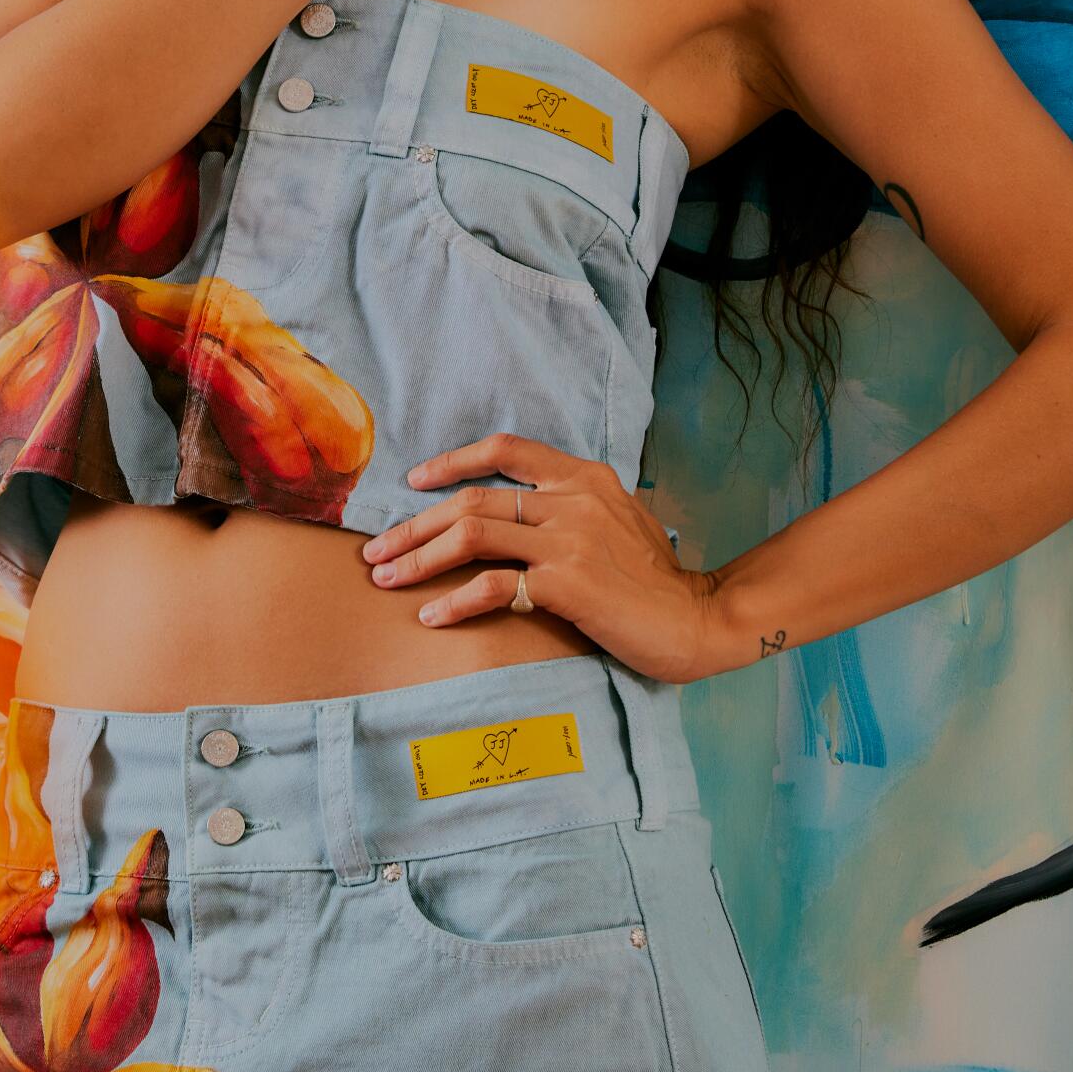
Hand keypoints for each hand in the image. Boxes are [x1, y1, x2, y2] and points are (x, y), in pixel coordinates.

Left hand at [357, 431, 728, 683]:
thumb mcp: (621, 519)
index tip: (414, 483)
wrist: (696, 620)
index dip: (452, 462)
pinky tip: (431, 616)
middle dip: (413, 525)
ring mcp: (569, 539)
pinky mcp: (567, 584)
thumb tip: (527, 506)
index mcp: (583, 477)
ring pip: (471, 534)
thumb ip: (574, 505)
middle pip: (471, 500)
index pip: (504, 450)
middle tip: (375, 550)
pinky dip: (454, 600)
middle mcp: (572, 499)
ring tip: (386, 579)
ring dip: (418, 558)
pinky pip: (494, 586)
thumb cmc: (657, 578)